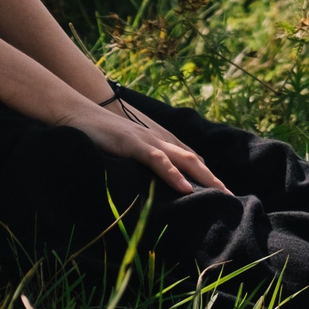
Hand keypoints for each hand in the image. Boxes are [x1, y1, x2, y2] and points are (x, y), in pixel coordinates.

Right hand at [62, 99, 230, 195]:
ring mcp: (147, 139)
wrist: (78, 111)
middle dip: (213, 178)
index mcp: (157, 140)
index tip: (222, 192)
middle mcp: (158, 138)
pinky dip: (173, 174)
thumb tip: (149, 182)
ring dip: (204, 177)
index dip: (206, 174)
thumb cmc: (99, 133)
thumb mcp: (125, 149)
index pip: (189, 158)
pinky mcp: (132, 144)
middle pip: (193, 159)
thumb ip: (141, 159)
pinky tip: (185, 188)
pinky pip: (157, 160)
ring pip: (183, 159)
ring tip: (220, 194)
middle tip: (231, 197)